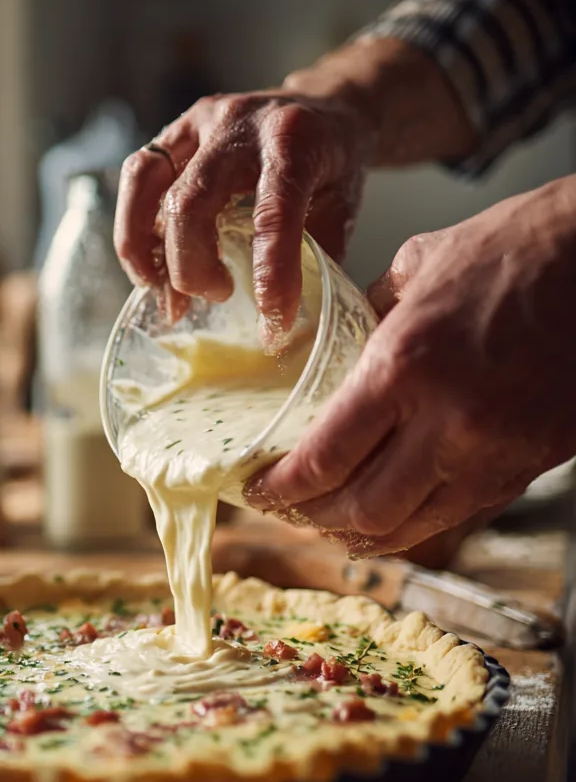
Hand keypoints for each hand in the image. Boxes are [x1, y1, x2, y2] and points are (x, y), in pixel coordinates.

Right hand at [113, 90, 372, 341]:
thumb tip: (287, 327)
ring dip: (144, 249)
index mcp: (295, 140)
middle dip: (192, 266)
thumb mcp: (342, 209)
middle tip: (217, 296)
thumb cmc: (332, 165)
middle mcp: (240, 123)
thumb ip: (315, 261)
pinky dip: (135, 229)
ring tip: (162, 292)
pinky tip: (149, 266)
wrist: (325, 107)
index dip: (270, 274)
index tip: (274, 322)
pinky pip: (137, 178)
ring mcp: (199, 122)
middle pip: (191, 200)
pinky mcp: (174, 131)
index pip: (273, 212)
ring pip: (147, 183)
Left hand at [246, 177, 575, 555]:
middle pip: (359, 508)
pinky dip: (409, 527)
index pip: (324, 459)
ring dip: (355, 534)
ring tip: (324, 523)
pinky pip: (454, 517)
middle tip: (280, 509)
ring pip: (407, 528)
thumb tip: (330, 348)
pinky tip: (385, 518)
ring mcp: (492, 452)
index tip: (255, 488)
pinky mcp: (526, 466)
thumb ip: (365, 316)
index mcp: (406, 366)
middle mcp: (448, 422)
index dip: (281, 488)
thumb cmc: (519, 247)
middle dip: (308, 518)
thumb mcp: (419, 267)